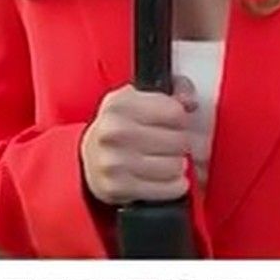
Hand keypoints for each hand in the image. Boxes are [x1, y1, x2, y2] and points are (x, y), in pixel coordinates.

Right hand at [80, 79, 196, 205]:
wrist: (89, 159)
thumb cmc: (120, 127)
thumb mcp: (138, 98)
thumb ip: (173, 91)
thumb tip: (190, 102)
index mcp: (120, 104)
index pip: (175, 112)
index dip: (181, 119)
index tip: (174, 123)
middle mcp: (114, 131)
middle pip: (179, 140)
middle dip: (181, 143)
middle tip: (172, 145)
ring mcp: (114, 162)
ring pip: (175, 166)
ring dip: (177, 165)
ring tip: (167, 160)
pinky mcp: (118, 188)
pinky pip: (167, 189)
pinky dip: (174, 186)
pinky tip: (167, 179)